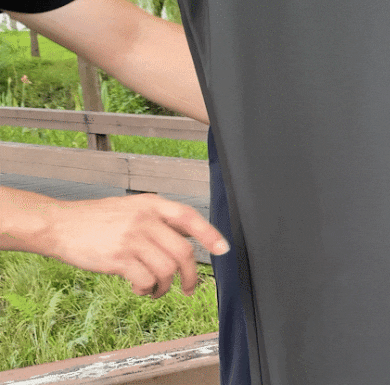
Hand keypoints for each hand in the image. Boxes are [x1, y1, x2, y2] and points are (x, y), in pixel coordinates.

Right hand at [46, 194, 228, 297]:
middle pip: (182, 253)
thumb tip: (189, 239)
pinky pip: (146, 281)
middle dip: (191, 276)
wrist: (60, 225)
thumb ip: (160, 221)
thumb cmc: (98, 219)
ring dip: (165, 287)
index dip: (210, 234)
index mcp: (152, 205)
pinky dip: (147, 290)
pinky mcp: (118, 259)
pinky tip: (140, 288)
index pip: (190, 217)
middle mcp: (145, 219)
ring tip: (156, 289)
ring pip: (166, 271)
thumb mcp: (133, 209)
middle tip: (189, 288)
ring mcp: (132, 239)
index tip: (223, 250)